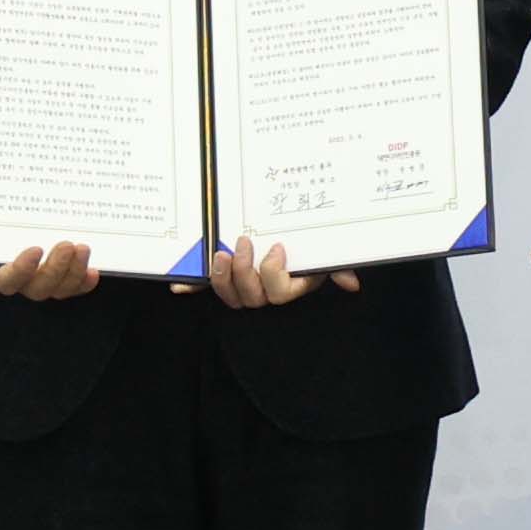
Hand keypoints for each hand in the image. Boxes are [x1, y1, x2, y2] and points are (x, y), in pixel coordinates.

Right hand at [0, 239, 100, 300]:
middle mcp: (20, 278)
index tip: (35, 249)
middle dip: (55, 269)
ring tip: (83, 248)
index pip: (6, 279)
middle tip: (67, 245)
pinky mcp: (60, 278)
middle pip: (37, 288)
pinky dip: (84, 281)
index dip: (21, 270)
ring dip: (73, 272)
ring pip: (57, 289)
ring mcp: (40, 280)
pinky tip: (94, 269)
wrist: (8, 216)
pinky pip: (73, 287)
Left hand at [206, 235, 361, 310]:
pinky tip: (178, 287)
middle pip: (250, 296)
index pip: (278, 292)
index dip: (272, 273)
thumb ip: (337, 266)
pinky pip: (206, 288)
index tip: (275, 247)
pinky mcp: (223, 279)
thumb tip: (352, 283)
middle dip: (242, 271)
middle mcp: (264, 291)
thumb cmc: (309, 246)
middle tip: (242, 241)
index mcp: (290, 285)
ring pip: (228, 295)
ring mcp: (242, 287)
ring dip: (220, 277)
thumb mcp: (324, 252)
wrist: (287, 233)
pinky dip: (192, 287)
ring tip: (219, 253)